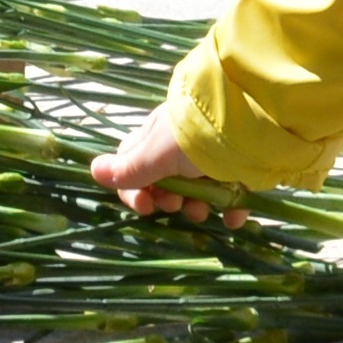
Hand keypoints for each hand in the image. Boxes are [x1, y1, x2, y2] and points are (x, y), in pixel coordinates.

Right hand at [92, 103, 241, 223]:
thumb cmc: (194, 138)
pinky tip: (234, 216)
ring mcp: (210, 161)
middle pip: (164, 184)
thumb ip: (129, 168)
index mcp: (155, 139)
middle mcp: (180, 149)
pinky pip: (231, 197)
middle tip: (178, 202)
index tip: (145, 207)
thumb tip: (92, 170)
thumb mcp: (157, 153)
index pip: (132, 168)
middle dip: (168, 201)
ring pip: (196, 193)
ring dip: (197, 207)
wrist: (250, 126)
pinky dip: (231, 209)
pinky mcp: (239, 171)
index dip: (133, 191)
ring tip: (205, 208)